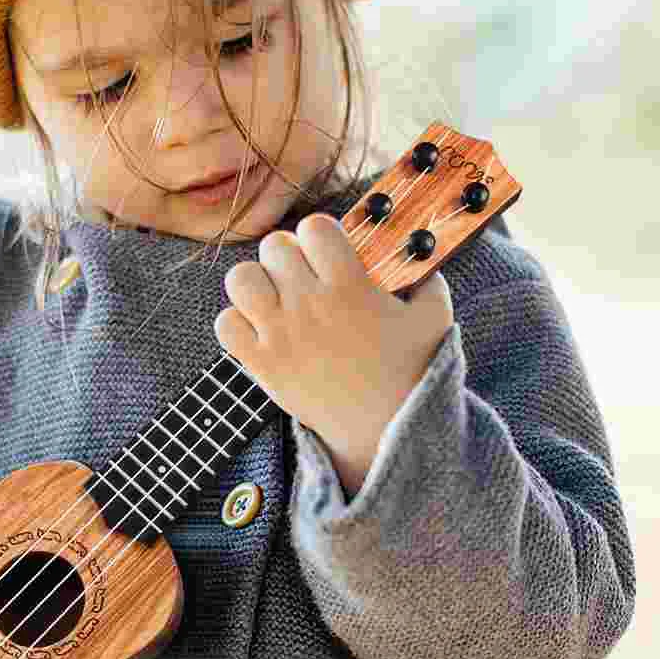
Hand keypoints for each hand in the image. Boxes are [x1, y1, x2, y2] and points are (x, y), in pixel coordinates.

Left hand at [214, 213, 454, 476]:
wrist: (383, 431)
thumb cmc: (411, 371)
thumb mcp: (434, 317)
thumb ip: (426, 277)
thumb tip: (413, 252)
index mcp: (350, 286)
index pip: (314, 226)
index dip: (321, 234)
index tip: (330, 253)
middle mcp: (309, 306)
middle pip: (273, 246)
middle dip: (289, 255)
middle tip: (304, 276)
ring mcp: (280, 336)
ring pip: (240, 278)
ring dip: (257, 282)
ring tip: (277, 298)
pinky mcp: (261, 365)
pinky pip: (225, 325)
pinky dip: (237, 323)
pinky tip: (262, 330)